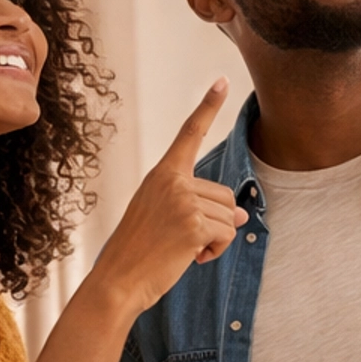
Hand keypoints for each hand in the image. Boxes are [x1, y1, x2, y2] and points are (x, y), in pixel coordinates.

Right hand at [91, 79, 246, 321]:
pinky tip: (191, 258)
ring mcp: (183, 200)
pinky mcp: (194, 224)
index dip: (208, 106)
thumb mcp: (164, 218)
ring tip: (183, 249)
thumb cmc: (138, 251)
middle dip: (215, 221)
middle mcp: (172, 181)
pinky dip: (216, 250)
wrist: (118, 280)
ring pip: (229, 216)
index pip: (189, 134)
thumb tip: (242, 213)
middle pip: (225, 194)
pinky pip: (227, 233)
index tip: (223, 81)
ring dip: (215, 239)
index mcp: (161, 173)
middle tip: (182, 239)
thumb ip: (199, 207)